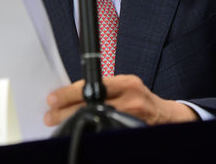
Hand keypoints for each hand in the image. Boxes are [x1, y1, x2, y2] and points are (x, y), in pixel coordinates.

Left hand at [44, 75, 198, 126]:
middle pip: (91, 105)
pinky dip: (91, 133)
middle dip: (66, 112)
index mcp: (126, 83)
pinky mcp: (132, 131)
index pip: (92, 85)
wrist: (165, 116)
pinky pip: (106, 132)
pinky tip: (80, 134)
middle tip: (50, 116)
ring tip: (58, 125)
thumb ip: (104, 88)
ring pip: (95, 120)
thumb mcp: (125, 86)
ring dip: (74, 123)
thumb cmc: (140, 99)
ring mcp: (132, 117)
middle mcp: (130, 98)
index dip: (69, 93)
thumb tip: (71, 95)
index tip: (53, 98)